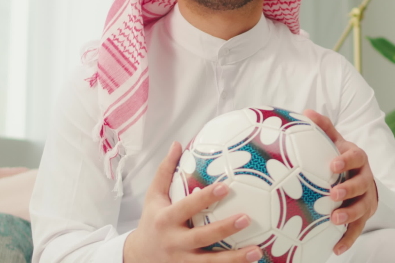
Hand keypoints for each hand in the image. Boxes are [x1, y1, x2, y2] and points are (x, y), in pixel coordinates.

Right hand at [123, 141, 262, 262]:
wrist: (137, 258)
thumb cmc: (151, 222)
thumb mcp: (153, 197)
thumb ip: (165, 171)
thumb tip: (177, 144)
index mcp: (166, 220)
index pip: (186, 207)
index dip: (205, 198)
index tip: (225, 187)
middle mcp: (174, 242)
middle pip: (201, 237)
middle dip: (224, 229)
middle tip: (246, 218)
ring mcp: (182, 261)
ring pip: (210, 262)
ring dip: (234, 258)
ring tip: (256, 251)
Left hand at [303, 110, 377, 256]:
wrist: (363, 178)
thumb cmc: (342, 158)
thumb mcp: (335, 141)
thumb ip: (323, 128)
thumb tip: (306, 112)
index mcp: (357, 159)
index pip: (355, 157)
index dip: (346, 160)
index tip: (333, 164)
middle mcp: (365, 178)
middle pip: (362, 184)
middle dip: (349, 189)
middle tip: (333, 194)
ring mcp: (366, 199)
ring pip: (362, 208)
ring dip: (350, 214)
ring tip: (335, 220)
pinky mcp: (364, 216)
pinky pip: (358, 229)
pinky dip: (348, 239)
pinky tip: (336, 249)